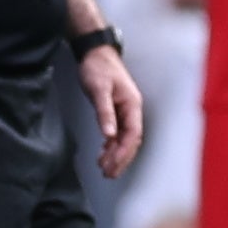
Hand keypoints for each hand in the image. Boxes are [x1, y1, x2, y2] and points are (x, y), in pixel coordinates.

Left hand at [79, 44, 144, 178]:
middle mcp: (131, 110)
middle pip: (131, 140)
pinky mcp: (116, 110)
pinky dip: (111, 146)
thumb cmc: (98, 68)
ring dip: (115, 155)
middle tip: (108, 174)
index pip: (133, 134)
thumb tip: (109, 135)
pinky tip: (102, 154)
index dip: (124, 152)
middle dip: (121, 159)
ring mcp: (125, 111)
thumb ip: (105, 113)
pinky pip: (117, 133)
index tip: (113, 165)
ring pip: (124, 139)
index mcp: (132, 105)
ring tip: (104, 169)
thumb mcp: (99, 89)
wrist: (95, 53)